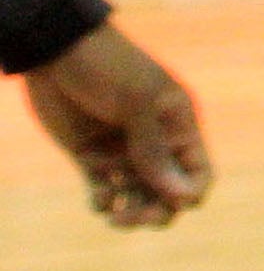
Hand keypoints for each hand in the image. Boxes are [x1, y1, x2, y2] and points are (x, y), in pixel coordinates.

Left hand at [24, 21, 210, 227]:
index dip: (189, 193)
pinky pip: (105, 192)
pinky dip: (103, 202)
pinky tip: (98, 196)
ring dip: (128, 210)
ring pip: (137, 197)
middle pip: (167, 194)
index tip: (168, 200)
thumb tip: (180, 197)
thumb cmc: (108, 67)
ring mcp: (122, 152)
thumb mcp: (136, 103)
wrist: (58, 51)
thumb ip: (155, 149)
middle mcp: (154, 145)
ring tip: (111, 210)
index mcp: (178, 127)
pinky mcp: (91, 157)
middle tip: (131, 218)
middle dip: (155, 212)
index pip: (198, 173)